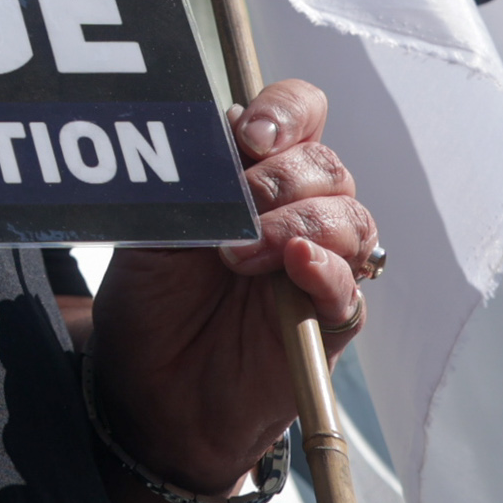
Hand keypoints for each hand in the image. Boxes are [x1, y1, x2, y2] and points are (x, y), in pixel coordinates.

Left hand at [85, 79, 378, 496]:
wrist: (150, 389)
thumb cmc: (151, 300)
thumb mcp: (150, 230)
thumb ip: (187, 182)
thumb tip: (222, 136)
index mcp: (252, 173)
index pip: (299, 115)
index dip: (286, 113)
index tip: (249, 135)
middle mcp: (294, 210)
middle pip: (327, 166)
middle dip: (280, 179)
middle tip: (236, 208)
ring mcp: (317, 263)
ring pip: (350, 218)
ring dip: (297, 223)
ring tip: (240, 254)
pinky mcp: (330, 319)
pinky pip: (352, 286)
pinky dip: (329, 269)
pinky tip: (298, 266)